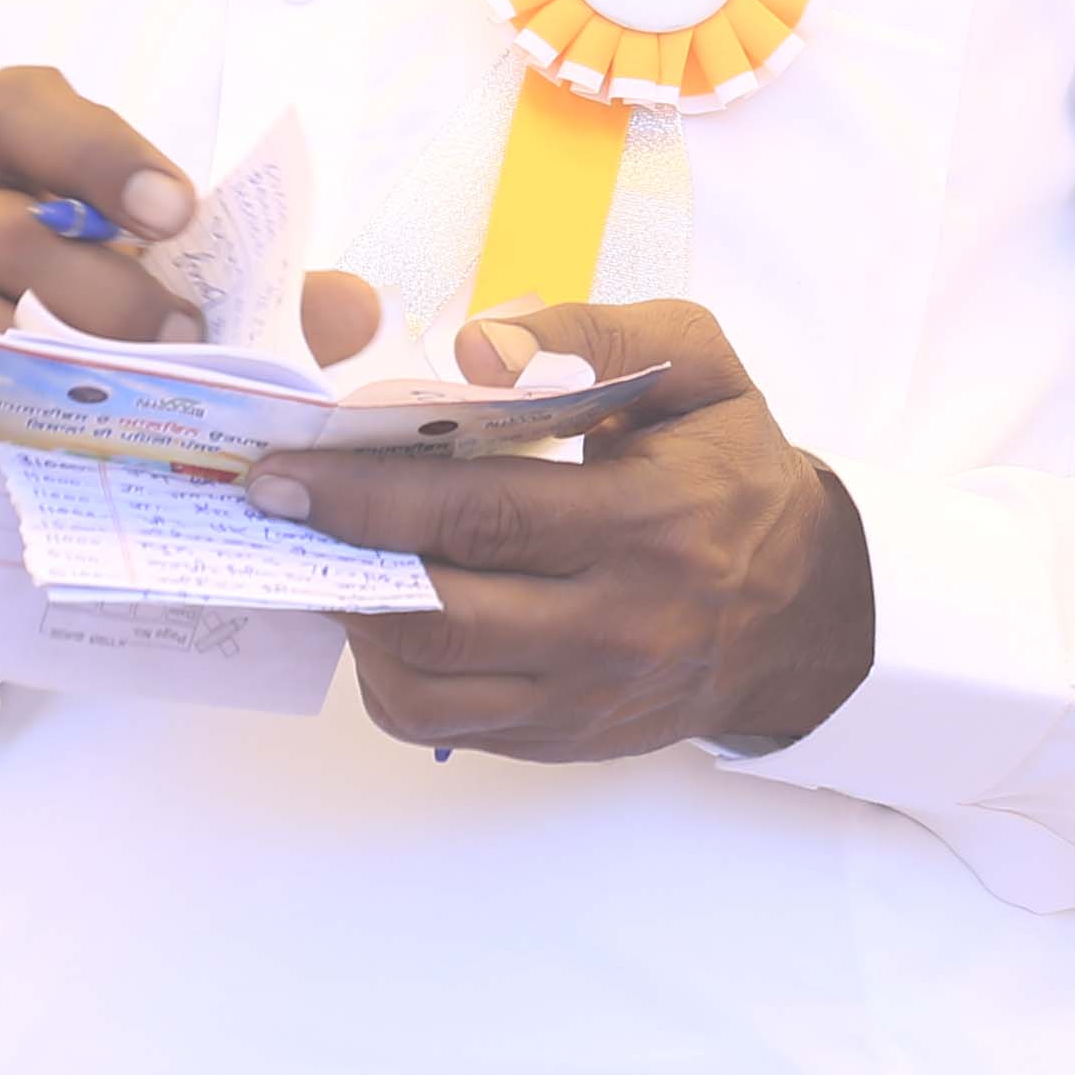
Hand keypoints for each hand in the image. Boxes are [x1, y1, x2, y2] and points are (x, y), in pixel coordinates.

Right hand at [0, 65, 378, 617]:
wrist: (6, 450)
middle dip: (91, 288)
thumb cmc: (102, 347)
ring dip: (1, 349)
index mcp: (15, 165)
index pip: (22, 106)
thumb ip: (269, 305)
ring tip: (82, 402)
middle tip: (174, 346)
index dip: (95, 147)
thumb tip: (357, 309)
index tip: (178, 212)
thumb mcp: (188, 313)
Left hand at [255, 302, 873, 764]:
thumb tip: (476, 349)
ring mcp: (583, 698)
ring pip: (425, 686)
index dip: (371, 496)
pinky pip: (442, 721)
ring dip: (355, 618)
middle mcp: (614, 626)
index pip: (484, 517)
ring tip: (329, 550)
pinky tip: (385, 607)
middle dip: (336, 557)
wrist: (803, 609)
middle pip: (440, 612)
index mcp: (648, 523)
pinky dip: (390, 669)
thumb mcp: (699, 366)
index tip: (287, 469)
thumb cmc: (734, 470)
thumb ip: (594, 335)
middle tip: (272, 505)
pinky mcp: (561, 740)